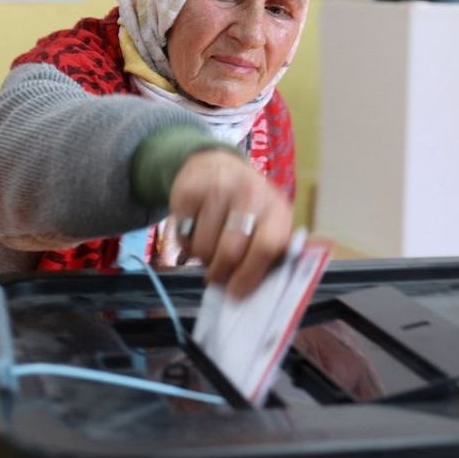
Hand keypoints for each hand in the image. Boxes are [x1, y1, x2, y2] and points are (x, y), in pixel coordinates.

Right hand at [169, 148, 292, 297]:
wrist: (216, 164)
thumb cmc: (247, 206)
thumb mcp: (267, 223)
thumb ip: (268, 254)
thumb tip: (257, 293)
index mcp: (276, 208)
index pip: (268, 246)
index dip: (250, 274)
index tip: (236, 292)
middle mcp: (250, 193)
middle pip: (231, 251)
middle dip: (221, 272)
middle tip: (217, 276)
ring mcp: (218, 188)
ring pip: (203, 248)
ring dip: (202, 257)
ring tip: (209, 245)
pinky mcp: (188, 190)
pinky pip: (182, 236)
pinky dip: (185, 242)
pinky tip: (195, 229)